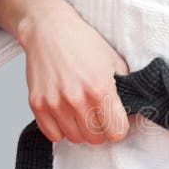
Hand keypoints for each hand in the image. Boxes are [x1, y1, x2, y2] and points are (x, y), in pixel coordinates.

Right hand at [15, 0, 129, 144]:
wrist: (49, 29)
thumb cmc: (83, 43)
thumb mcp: (114, 61)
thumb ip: (124, 87)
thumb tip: (131, 109)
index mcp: (100, 89)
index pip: (117, 132)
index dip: (119, 127)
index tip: (116, 120)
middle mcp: (77, 99)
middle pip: (96, 139)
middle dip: (101, 131)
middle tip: (99, 116)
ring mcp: (55, 103)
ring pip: (75, 138)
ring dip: (81, 130)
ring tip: (82, 113)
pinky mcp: (37, 104)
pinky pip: (53, 135)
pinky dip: (61, 129)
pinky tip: (66, 115)